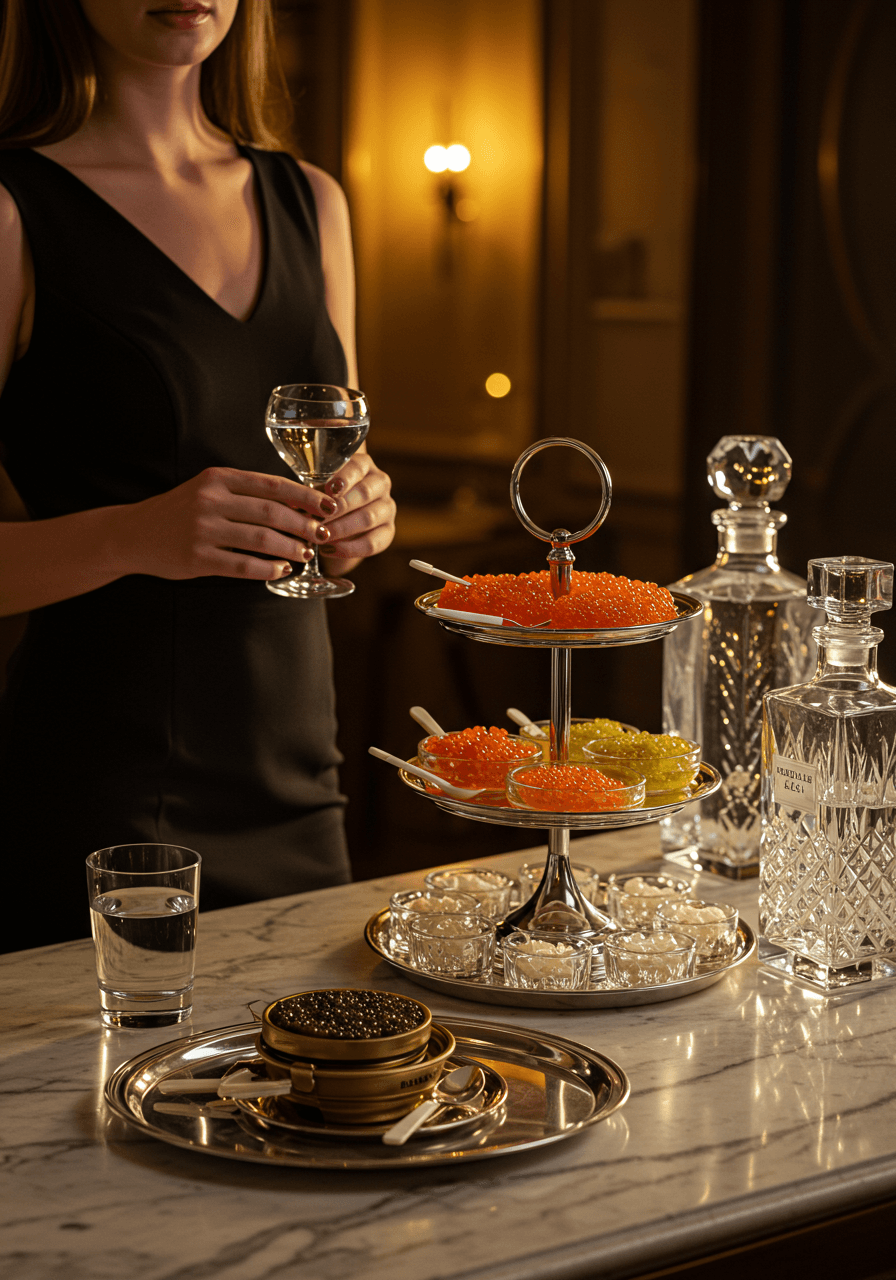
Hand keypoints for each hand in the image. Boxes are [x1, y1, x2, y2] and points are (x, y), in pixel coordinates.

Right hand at [120, 467, 337, 581]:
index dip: (305, 496)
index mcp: (217, 478)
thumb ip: (245, 492)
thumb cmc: (180, 511)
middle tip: (322, 533)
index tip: (328, 505)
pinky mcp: (197, 558)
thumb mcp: (209, 489)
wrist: (134, 533)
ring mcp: (203, 530)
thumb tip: (297, 502)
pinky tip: (281, 570)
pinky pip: (243, 566)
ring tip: (306, 552)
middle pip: (271, 512)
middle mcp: (210, 501)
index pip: (272, 484)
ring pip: (261, 540)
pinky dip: (268, 569)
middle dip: (304, 524)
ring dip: (290, 548)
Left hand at [317, 448, 395, 569]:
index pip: (358, 467)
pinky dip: (349, 549)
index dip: (344, 478)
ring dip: (341, 529)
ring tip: (320, 536)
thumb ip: (314, 491)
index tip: (330, 489)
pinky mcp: (388, 531)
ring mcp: (387, 507)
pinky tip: (328, 550)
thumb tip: (299, 502)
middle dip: (339, 508)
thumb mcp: (318, 491)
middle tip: (318, 518)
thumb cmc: (324, 502)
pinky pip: (373, 543)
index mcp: (363, 466)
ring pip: (368, 518)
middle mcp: (380, 484)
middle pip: (364, 493)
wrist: (337, 528)